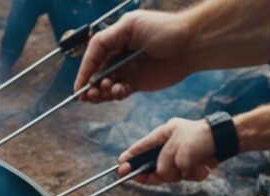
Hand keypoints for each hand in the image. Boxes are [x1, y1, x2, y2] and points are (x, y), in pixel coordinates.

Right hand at [74, 10, 196, 102]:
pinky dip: (115, 95)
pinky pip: (120, 92)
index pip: (94, 56)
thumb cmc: (163, 29)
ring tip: (107, 91)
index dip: (85, 71)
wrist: (190, 45)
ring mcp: (128, 70)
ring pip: (106, 85)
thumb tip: (91, 56)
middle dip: (91, 84)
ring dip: (102, 91)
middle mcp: (119, 55)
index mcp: (116, 38)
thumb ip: (106, 39)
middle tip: (91, 93)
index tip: (79, 86)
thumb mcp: (130, 25)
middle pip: (97, 73)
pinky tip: (119, 92)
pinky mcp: (138, 83)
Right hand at [119, 118, 215, 181]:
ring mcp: (181, 155)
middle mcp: (170, 145)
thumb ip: (164, 164)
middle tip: (132, 177)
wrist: (227, 141)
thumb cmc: (202, 139)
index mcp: (164, 133)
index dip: (130, 157)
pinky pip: (185, 176)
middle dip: (147, 172)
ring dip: (177, 174)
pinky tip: (202, 167)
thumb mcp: (177, 151)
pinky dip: (192, 174)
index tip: (120, 166)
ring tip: (189, 167)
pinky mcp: (191, 165)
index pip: (142, 147)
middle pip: (152, 163)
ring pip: (169, 173)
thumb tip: (161, 175)